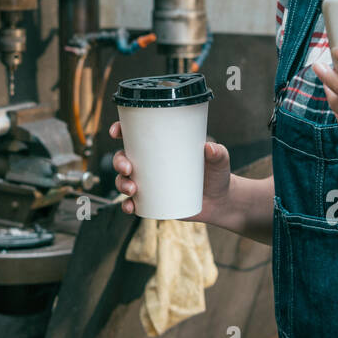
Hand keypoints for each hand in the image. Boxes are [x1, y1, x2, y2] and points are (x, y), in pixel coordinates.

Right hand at [106, 120, 231, 222]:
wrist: (221, 201)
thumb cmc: (217, 174)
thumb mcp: (219, 160)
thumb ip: (218, 153)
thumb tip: (210, 148)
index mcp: (161, 146)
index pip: (135, 134)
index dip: (120, 130)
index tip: (116, 131)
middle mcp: (150, 163)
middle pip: (123, 158)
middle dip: (118, 161)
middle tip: (128, 168)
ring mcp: (150, 183)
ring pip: (124, 180)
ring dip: (121, 184)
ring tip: (132, 190)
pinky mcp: (152, 202)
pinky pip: (133, 203)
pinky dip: (127, 205)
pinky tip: (130, 207)